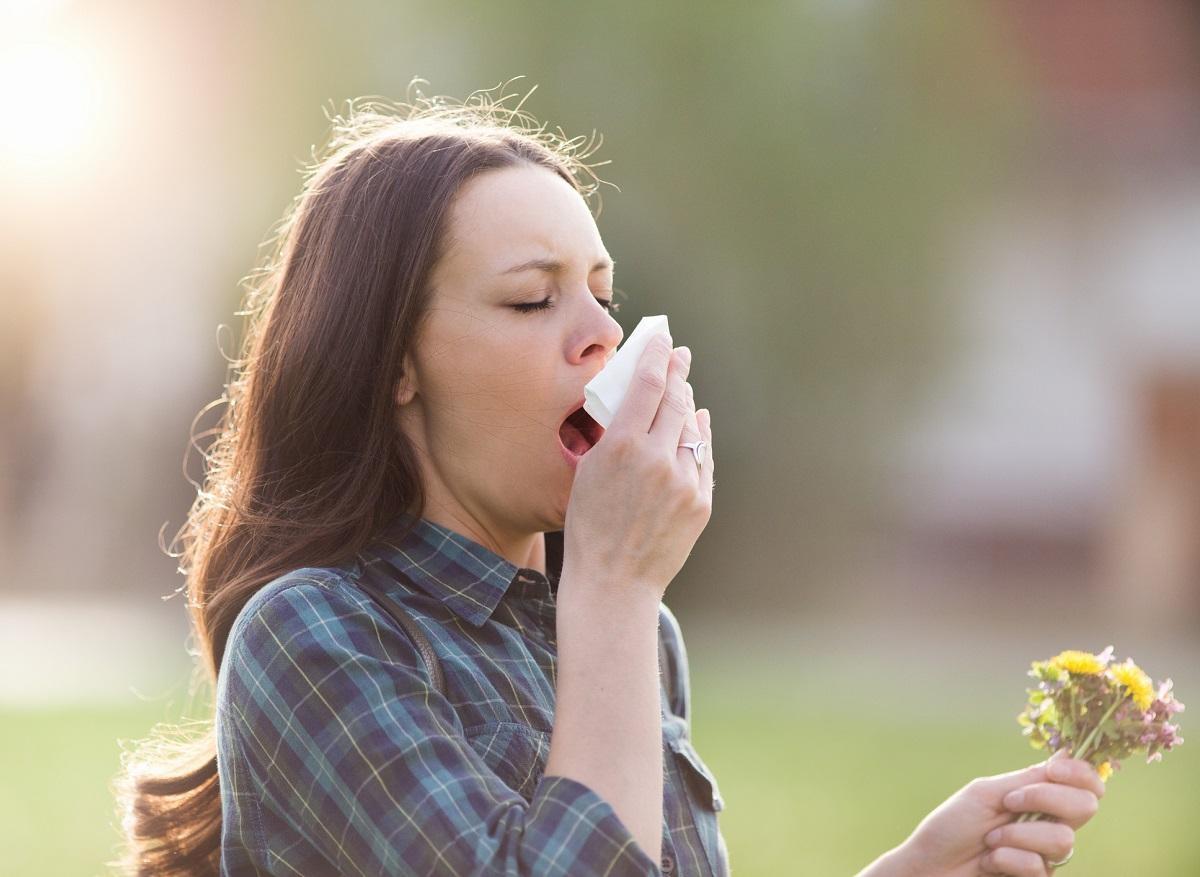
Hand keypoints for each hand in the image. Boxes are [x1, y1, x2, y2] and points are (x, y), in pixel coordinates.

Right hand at [561, 335, 713, 600]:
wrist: (614, 583)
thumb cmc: (590, 527)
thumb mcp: (588, 472)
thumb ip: (615, 434)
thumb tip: (640, 403)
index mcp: (621, 446)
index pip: (647, 384)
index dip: (656, 356)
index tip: (661, 339)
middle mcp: (657, 458)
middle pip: (675, 399)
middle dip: (678, 372)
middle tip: (679, 354)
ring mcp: (683, 481)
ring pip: (691, 428)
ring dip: (687, 404)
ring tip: (683, 388)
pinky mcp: (700, 502)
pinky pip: (702, 458)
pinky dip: (698, 438)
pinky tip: (697, 424)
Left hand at [877, 750, 1103, 876]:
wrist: (929, 866)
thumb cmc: (951, 826)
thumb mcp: (988, 793)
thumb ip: (1029, 780)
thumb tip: (1067, 754)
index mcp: (1038, 797)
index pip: (1086, 784)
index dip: (1081, 774)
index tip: (1053, 771)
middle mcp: (1048, 824)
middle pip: (1086, 806)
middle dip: (1044, 799)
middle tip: (1007, 804)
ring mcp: (1045, 855)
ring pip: (1062, 838)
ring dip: (1016, 835)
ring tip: (989, 840)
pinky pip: (1038, 866)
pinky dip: (1006, 859)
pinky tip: (988, 862)